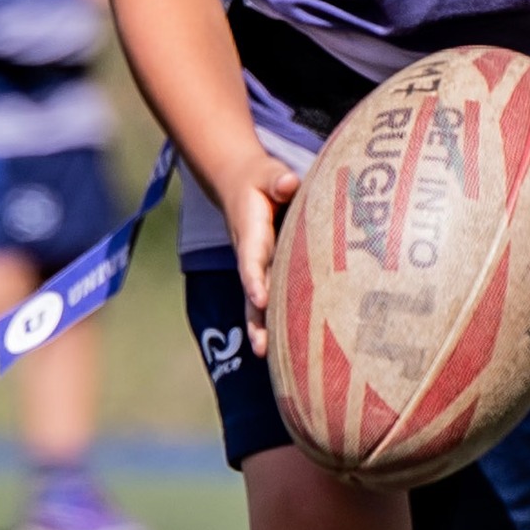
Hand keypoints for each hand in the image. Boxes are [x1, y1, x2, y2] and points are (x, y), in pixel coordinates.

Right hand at [220, 146, 301, 357]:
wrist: (240, 186)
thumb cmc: (261, 180)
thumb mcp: (267, 173)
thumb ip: (277, 178)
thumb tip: (289, 183)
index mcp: (251, 234)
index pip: (252, 260)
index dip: (254, 278)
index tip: (258, 297)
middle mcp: (251, 257)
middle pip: (252, 292)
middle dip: (255, 319)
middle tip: (260, 347)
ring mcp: (256, 268)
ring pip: (257, 303)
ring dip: (261, 329)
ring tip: (265, 356)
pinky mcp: (265, 274)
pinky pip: (269, 301)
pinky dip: (273, 323)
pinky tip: (287, 350)